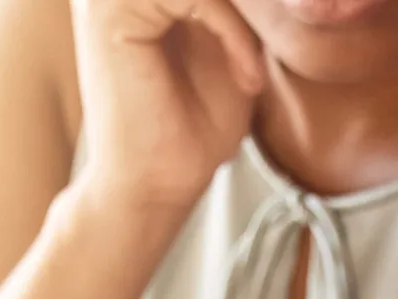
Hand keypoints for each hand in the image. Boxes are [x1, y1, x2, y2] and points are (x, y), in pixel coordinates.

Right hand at [69, 0, 267, 226]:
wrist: (158, 182)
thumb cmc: (194, 124)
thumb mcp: (233, 44)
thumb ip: (240, 3)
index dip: (246, 3)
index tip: (288, 26)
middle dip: (247, 6)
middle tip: (267, 51)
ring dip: (244, 18)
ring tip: (256, 69)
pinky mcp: (109, 8)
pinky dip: (233, 32)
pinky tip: (246, 76)